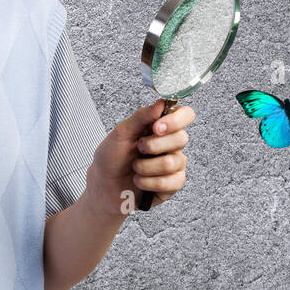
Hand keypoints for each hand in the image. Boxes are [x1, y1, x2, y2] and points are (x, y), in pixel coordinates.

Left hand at [85, 99, 193, 216]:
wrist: (104, 186)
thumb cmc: (111, 158)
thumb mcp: (121, 132)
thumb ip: (142, 116)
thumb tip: (161, 102)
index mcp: (160, 127)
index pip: (185, 115)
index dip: (176, 120)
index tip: (157, 127)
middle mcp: (170, 144)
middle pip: (181, 138)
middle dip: (153, 145)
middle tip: (138, 148)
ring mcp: (174, 164)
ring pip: (173, 162)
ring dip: (146, 166)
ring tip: (136, 168)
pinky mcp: (172, 184)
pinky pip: (171, 182)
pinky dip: (149, 182)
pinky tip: (140, 181)